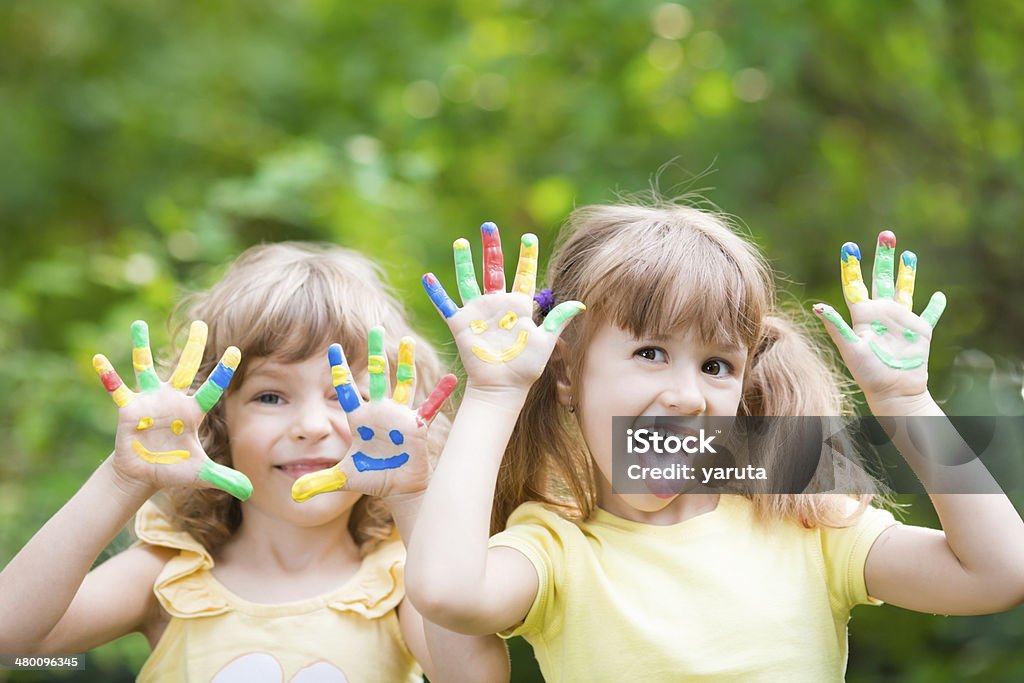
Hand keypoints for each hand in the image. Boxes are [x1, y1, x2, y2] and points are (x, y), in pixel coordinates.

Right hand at [93, 320, 252, 499]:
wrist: (144, 474)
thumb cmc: (175, 469)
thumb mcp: (202, 475)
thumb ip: (225, 479)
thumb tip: (250, 490)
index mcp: (193, 411)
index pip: (212, 387)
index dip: (223, 371)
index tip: (236, 350)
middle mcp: (173, 400)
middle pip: (186, 368)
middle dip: (193, 347)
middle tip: (200, 322)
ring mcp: (149, 401)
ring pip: (146, 369)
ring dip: (141, 348)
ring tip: (138, 324)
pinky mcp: (128, 409)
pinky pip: (117, 389)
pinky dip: (108, 376)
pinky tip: (99, 359)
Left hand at [291, 327, 456, 501]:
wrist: (397, 487)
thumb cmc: (372, 477)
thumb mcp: (343, 479)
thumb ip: (320, 483)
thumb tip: (295, 496)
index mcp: (359, 419)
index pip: (346, 389)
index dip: (340, 369)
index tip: (332, 346)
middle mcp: (380, 411)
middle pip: (377, 375)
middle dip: (375, 353)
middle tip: (374, 328)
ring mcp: (400, 416)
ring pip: (402, 383)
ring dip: (405, 363)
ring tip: (407, 339)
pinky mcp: (417, 425)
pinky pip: (430, 406)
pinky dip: (440, 393)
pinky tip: (451, 378)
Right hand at [421, 222, 584, 391]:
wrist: (503, 387)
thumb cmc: (526, 367)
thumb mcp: (547, 341)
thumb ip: (559, 319)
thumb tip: (581, 303)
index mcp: (519, 306)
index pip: (524, 274)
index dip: (527, 256)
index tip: (529, 237)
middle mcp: (498, 304)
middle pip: (493, 269)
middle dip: (492, 247)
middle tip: (489, 226)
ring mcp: (478, 313)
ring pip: (469, 280)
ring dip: (465, 262)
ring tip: (462, 242)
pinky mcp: (461, 325)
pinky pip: (446, 305)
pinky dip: (436, 293)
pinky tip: (427, 277)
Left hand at [813, 231, 945, 411]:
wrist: (893, 391)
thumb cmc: (868, 373)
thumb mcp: (849, 348)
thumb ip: (836, 326)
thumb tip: (818, 306)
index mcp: (863, 315)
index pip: (855, 284)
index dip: (851, 265)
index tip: (849, 245)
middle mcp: (881, 313)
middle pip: (882, 278)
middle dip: (883, 257)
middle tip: (886, 234)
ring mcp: (901, 321)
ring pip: (905, 289)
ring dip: (907, 271)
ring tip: (908, 253)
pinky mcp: (920, 332)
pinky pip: (929, 314)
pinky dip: (935, 305)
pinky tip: (939, 295)